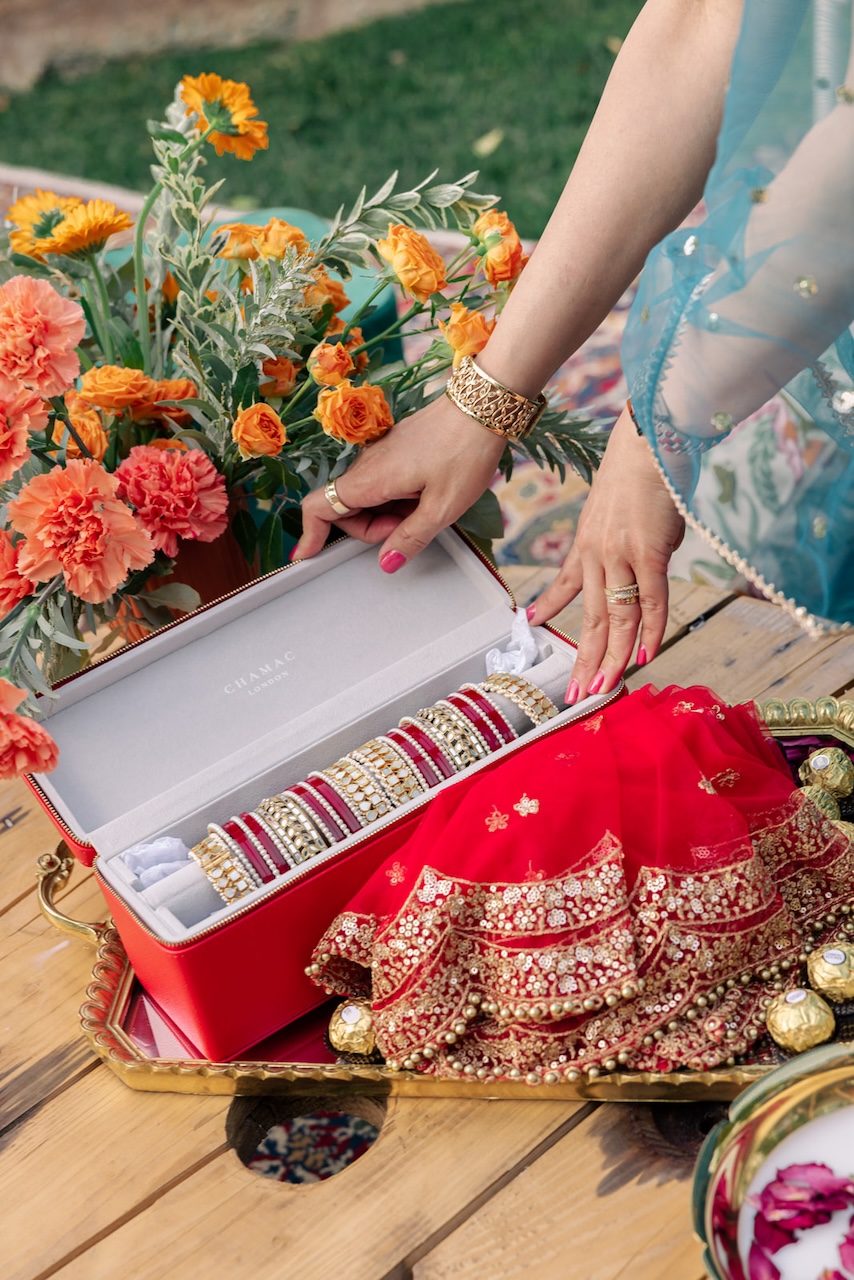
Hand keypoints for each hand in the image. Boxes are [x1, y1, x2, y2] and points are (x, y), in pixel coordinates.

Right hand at [292, 394, 505, 568]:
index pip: (320, 507)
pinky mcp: (396, 450)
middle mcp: (368, 464)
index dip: (309, 534)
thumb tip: (387, 562)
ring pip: (367, 497)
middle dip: (371, 529)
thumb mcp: (443, 507)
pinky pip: (384, 482)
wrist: (483, 406)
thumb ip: (411, 538)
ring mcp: (381, 454)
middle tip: (409, 527)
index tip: (307, 556)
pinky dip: (398, 498)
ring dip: (388, 514)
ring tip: (427, 507)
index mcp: (372, 478)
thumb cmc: (465, 451)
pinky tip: (428, 494)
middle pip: (345, 508)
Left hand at [527, 406, 683, 700]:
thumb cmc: (643, 467)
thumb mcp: (619, 507)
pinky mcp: (649, 554)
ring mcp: (622, 556)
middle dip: (583, 659)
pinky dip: (649, 632)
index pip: (566, 584)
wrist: (650, 439)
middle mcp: (598, 554)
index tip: (532, 623)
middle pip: (589, 617)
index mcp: (586, 541)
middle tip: (576, 693)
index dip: (551, 607)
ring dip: (610, 658)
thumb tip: (650, 558)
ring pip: (615, 618)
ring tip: (601, 688)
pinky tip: (644, 655)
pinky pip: (649, 602)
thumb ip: (627, 539)